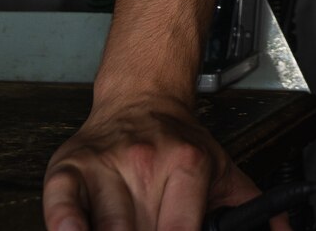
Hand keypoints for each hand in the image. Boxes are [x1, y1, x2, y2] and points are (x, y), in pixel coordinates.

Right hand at [42, 92, 288, 230]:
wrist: (143, 98)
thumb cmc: (181, 144)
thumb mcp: (225, 169)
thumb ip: (254, 208)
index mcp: (188, 164)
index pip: (179, 230)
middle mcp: (145, 162)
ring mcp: (105, 165)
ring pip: (104, 228)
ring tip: (129, 229)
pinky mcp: (68, 168)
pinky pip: (60, 205)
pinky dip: (64, 226)